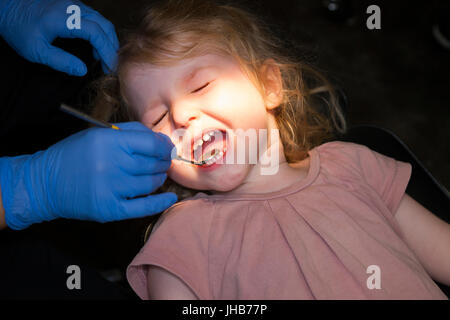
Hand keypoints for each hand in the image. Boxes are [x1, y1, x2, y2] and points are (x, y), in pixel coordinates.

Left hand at [0, 0, 118, 75]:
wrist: (6, 5)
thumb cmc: (18, 27)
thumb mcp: (35, 50)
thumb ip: (60, 61)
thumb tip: (82, 70)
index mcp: (64, 18)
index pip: (96, 33)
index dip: (107, 52)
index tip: (109, 68)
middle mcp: (72, 8)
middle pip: (104, 26)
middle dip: (111, 47)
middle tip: (110, 66)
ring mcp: (73, 5)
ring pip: (101, 21)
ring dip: (106, 40)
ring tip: (103, 60)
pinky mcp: (72, 6)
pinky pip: (94, 19)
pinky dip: (100, 34)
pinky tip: (94, 48)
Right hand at [0, 122, 177, 229]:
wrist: (45, 183)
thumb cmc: (75, 154)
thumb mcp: (98, 133)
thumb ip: (130, 132)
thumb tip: (160, 139)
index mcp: (107, 141)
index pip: (150, 143)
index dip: (164, 146)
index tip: (167, 148)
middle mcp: (110, 164)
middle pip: (152, 164)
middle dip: (163, 162)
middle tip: (164, 162)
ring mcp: (110, 189)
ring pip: (150, 184)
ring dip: (159, 179)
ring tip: (157, 175)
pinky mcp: (109, 209)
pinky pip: (143, 207)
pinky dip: (160, 203)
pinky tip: (171, 198)